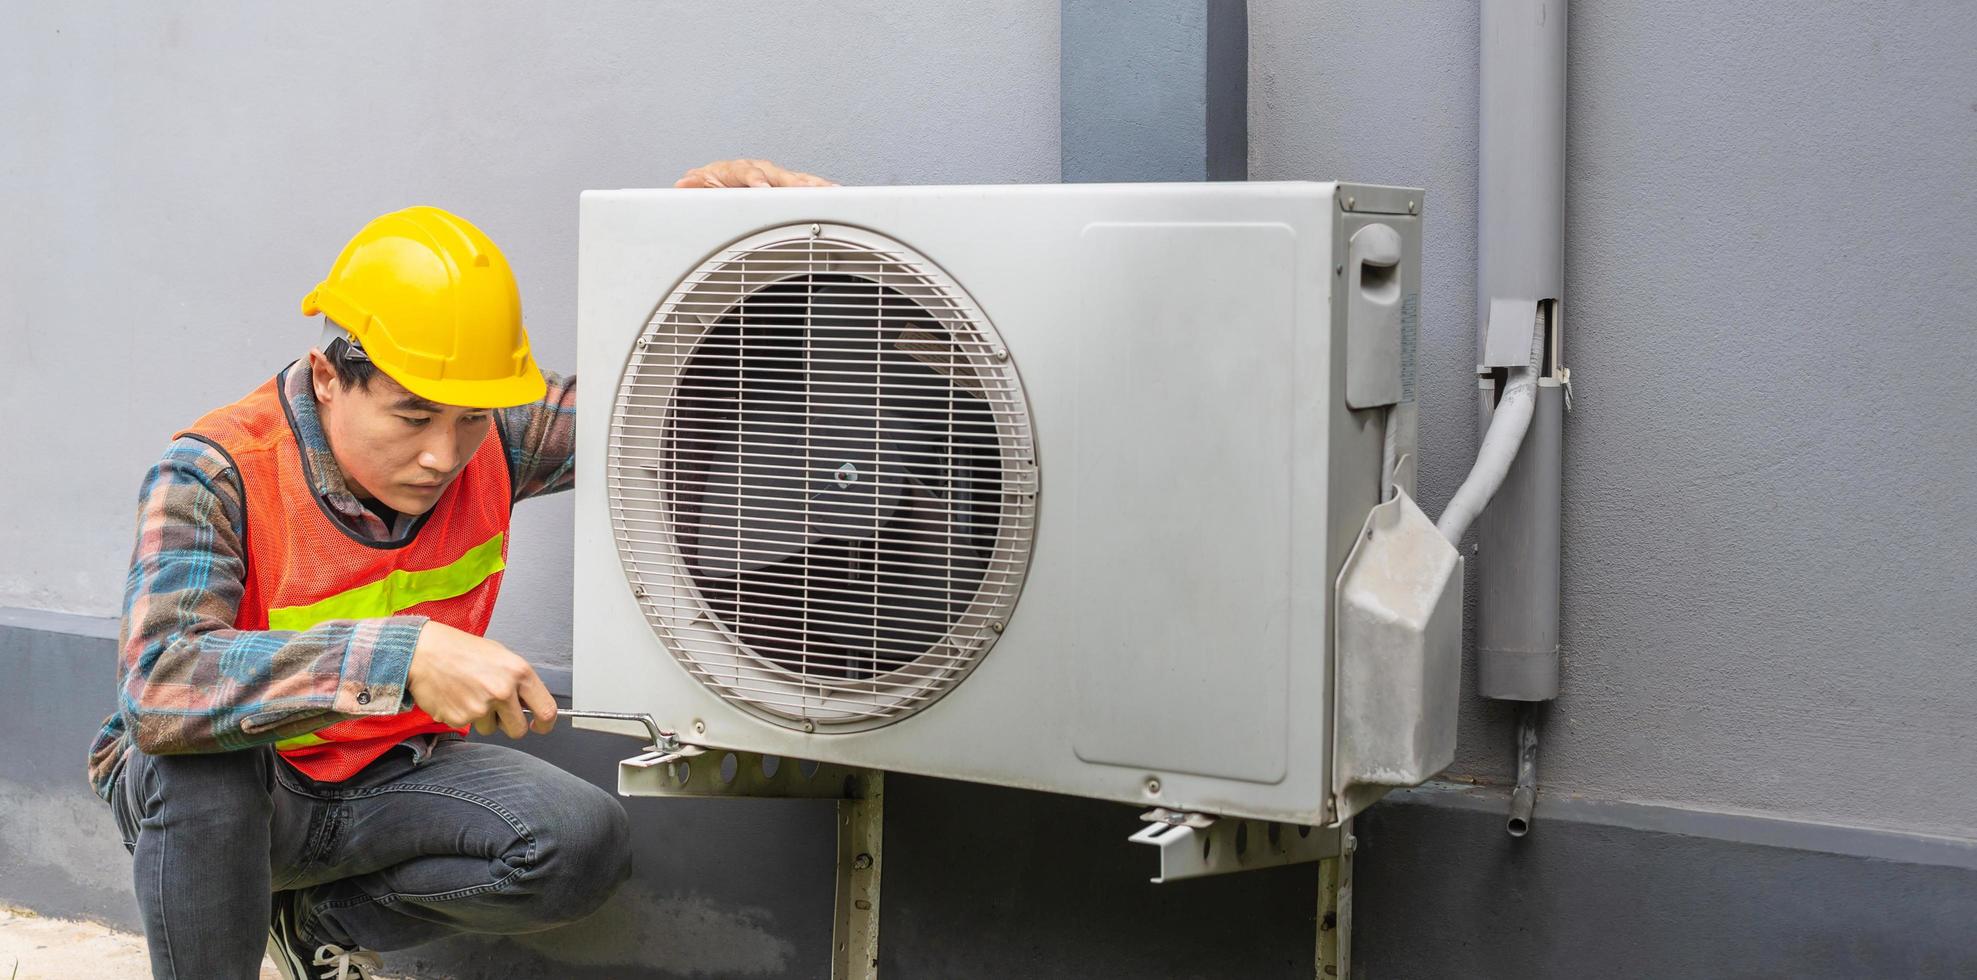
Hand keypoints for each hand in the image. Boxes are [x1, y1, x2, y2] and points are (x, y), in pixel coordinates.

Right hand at [405, 621, 557, 738]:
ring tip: (469, 693)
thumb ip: (518, 680)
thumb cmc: (460, 649)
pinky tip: (456, 696)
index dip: (546, 723)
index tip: (540, 725)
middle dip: (510, 724)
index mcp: (518, 673)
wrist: (423, 651)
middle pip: (518, 729)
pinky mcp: (459, 719)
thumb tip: (530, 702)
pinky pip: (468, 726)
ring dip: (484, 718)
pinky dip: (463, 715)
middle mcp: (502, 691)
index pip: (546, 710)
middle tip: (498, 710)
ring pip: (491, 728)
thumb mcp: (500, 656)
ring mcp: (480, 708)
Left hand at [674, 158, 836, 188]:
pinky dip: (818, 189)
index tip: (762, 187)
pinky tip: (834, 192)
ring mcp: (774, 175)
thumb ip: (696, 186)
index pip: (748, 173)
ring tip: (830, 189)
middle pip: (778, 175)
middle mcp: (758, 169)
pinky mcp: (784, 183)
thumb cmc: (712, 184)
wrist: (719, 181)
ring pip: (795, 179)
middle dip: (793, 183)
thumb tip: (683, 183)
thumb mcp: (700, 186)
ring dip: (813, 185)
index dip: (756, 180)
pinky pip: (803, 185)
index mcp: (737, 169)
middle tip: (806, 190)